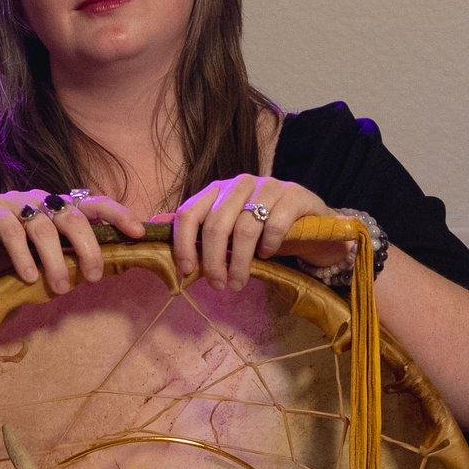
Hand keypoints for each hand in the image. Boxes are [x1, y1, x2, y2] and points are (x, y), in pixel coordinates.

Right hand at [0, 188, 148, 295]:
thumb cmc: (5, 259)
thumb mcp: (43, 260)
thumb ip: (66, 259)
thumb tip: (97, 274)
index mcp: (57, 208)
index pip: (93, 204)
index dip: (117, 215)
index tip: (138, 232)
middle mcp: (39, 199)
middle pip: (72, 217)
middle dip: (88, 248)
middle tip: (92, 278)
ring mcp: (13, 202)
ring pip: (43, 226)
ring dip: (55, 260)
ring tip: (59, 289)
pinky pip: (11, 231)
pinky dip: (23, 255)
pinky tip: (28, 277)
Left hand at [160, 175, 341, 290]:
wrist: (314, 225)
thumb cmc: (264, 229)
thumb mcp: (229, 231)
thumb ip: (197, 230)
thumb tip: (154, 229)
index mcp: (217, 190)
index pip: (189, 212)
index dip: (182, 244)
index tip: (186, 271)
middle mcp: (240, 183)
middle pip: (216, 224)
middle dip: (213, 261)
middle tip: (218, 285)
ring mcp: (268, 186)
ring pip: (244, 228)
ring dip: (240, 263)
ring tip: (239, 283)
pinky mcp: (293, 196)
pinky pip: (273, 226)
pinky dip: (267, 247)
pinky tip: (268, 257)